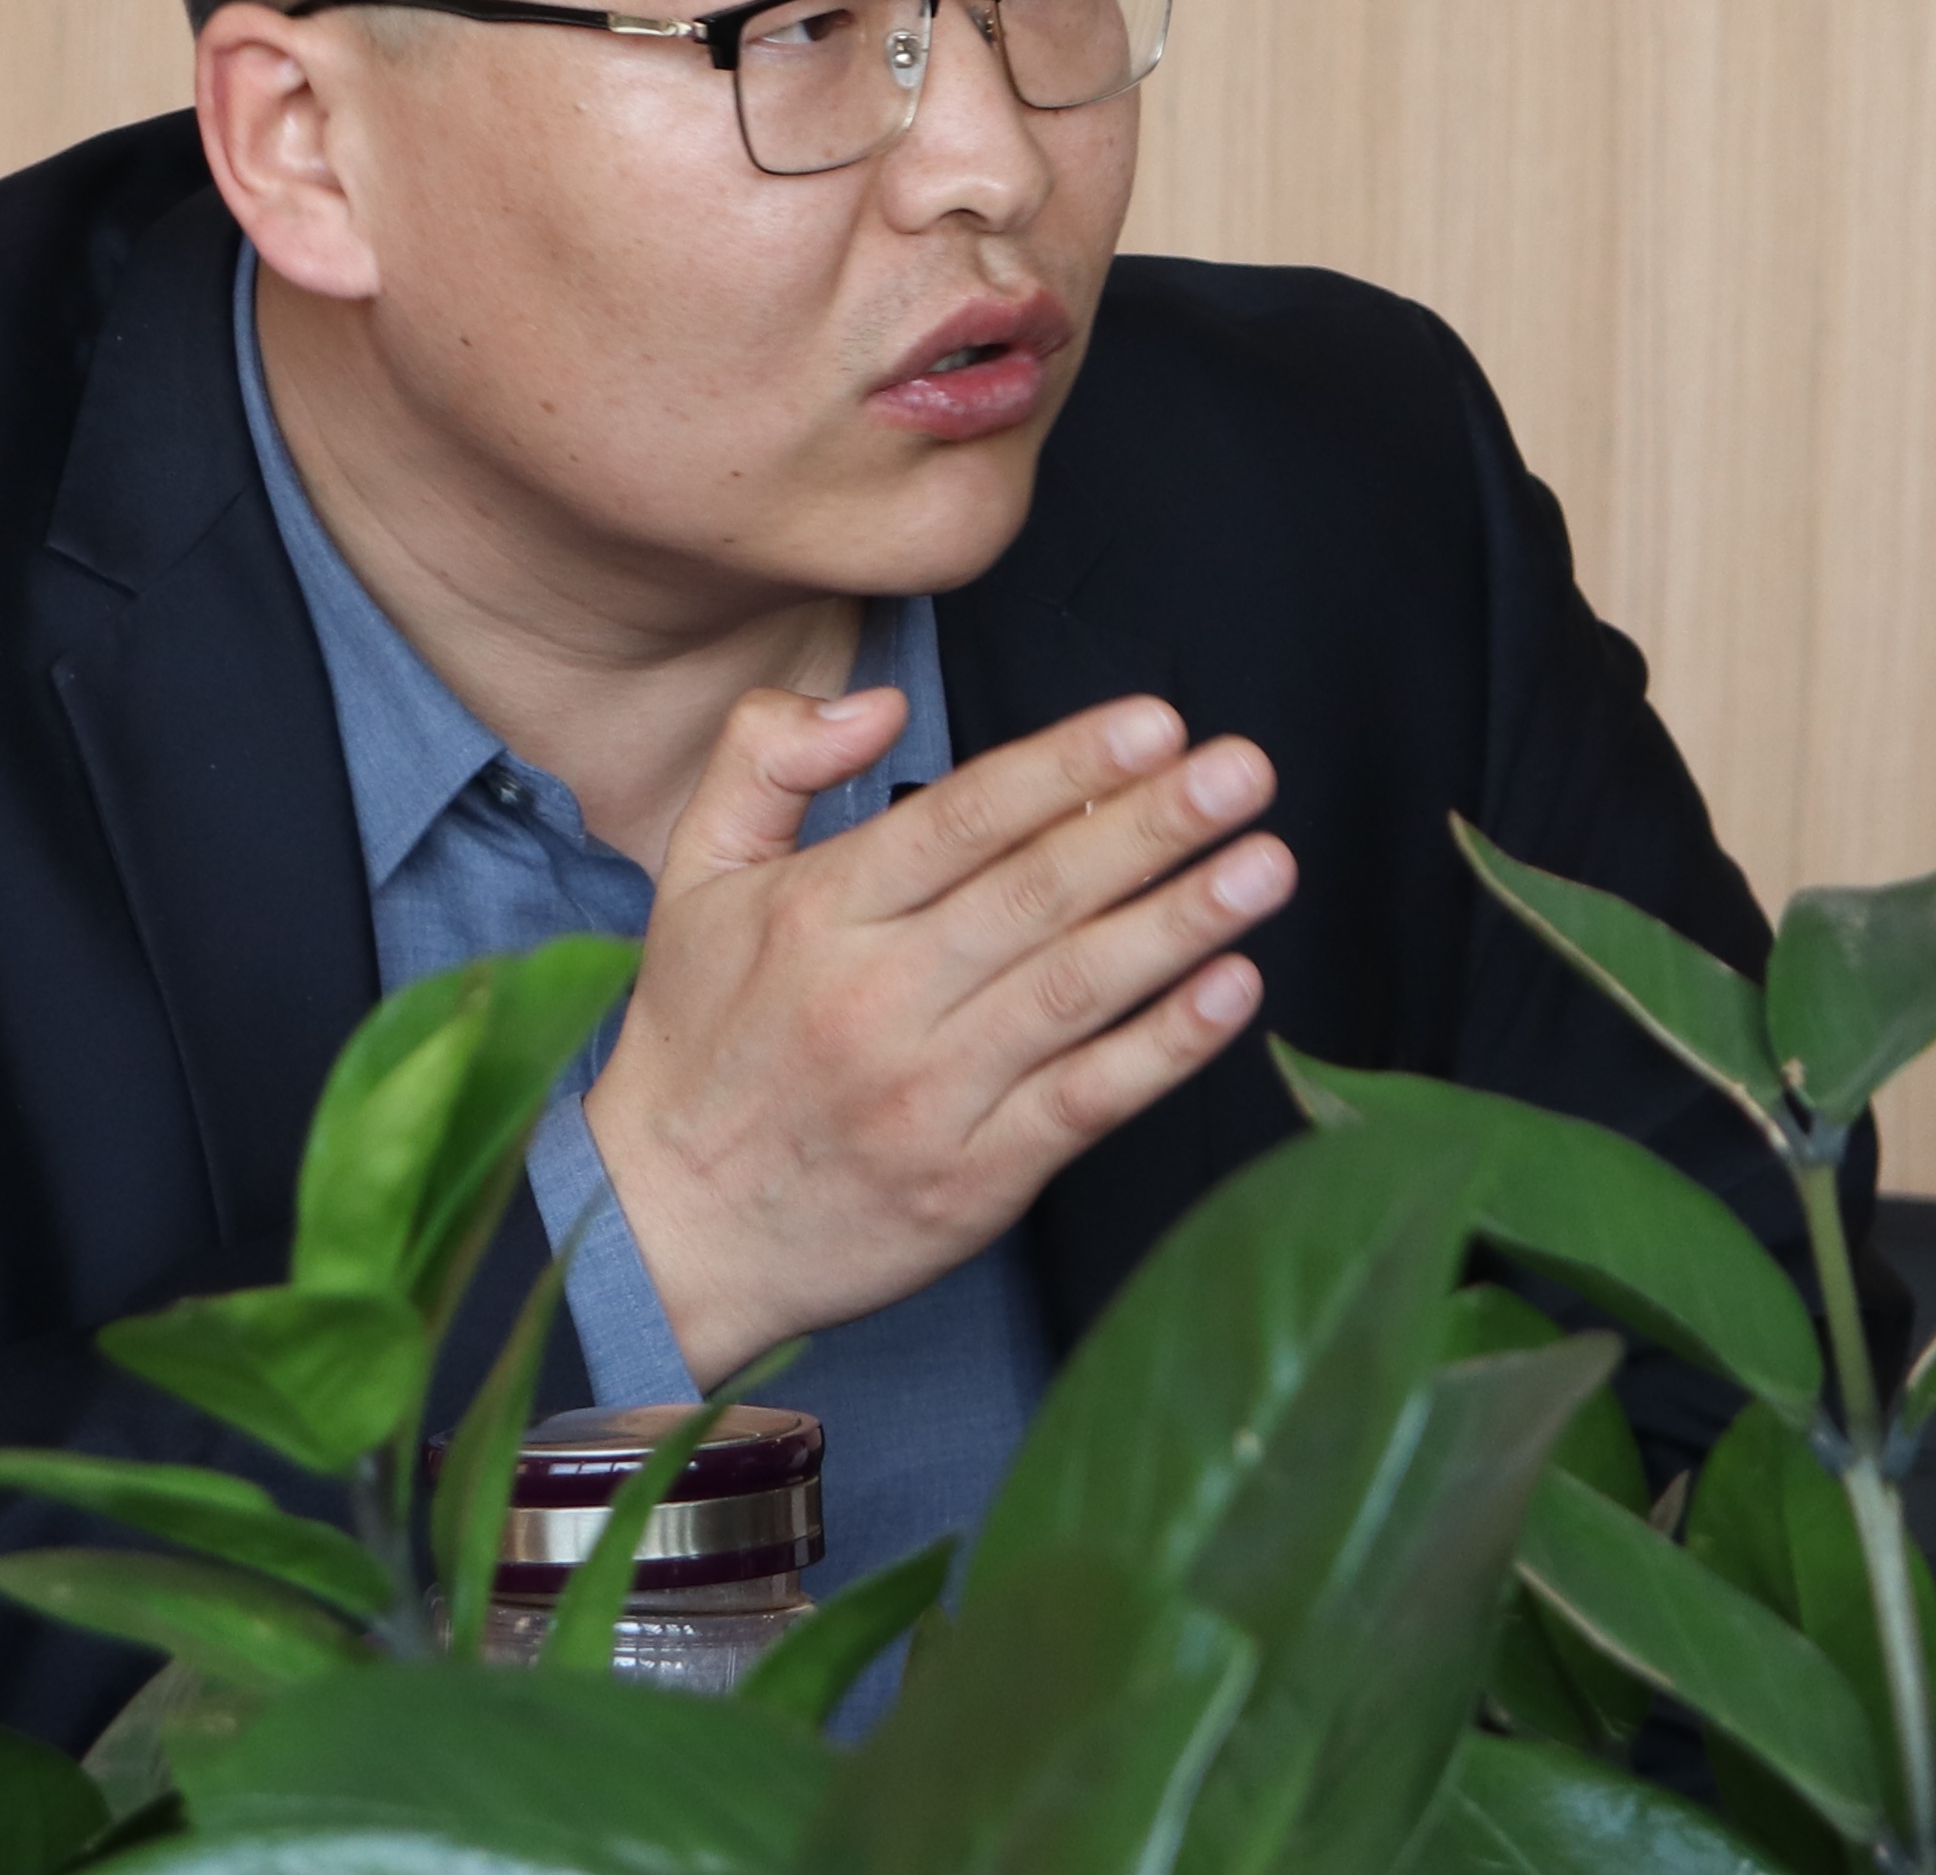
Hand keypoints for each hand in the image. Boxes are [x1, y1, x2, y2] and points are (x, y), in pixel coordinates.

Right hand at [581, 689, 1288, 1381]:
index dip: (1064, 766)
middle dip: (1151, 826)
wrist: (669, 1231)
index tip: (1155, 722)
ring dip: (1181, 922)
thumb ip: (766, 758)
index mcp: (816, 913)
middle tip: (1243, 770)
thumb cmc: (698, 1038)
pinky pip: (1084, 1100)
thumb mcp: (694, 875)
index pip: (960, 818)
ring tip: (1266, 863)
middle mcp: (876, 997)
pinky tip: (1232, 990)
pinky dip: (1165, 1047)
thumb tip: (879, 704)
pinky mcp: (972, 1180)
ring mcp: (929, 1094)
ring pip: (1073, 991)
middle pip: (1035, 894)